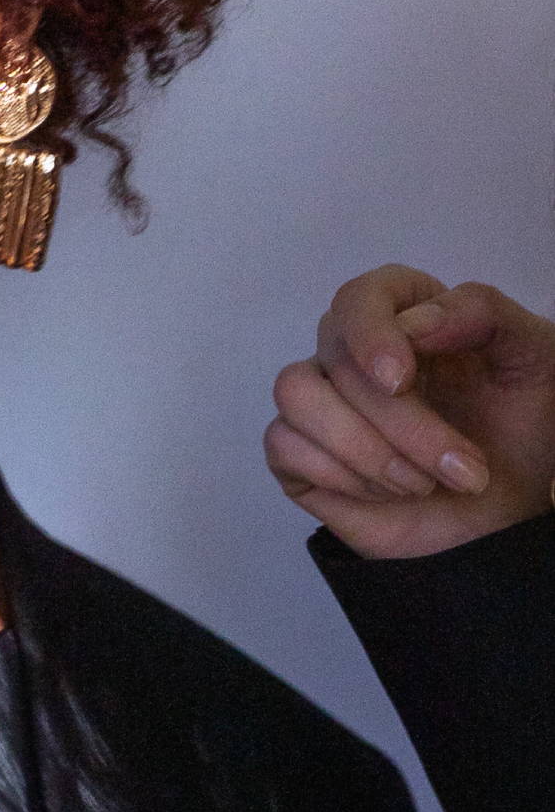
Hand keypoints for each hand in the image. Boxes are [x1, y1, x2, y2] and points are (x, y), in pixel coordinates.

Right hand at [265, 264, 554, 558]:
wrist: (503, 514)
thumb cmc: (517, 431)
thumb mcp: (533, 359)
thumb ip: (484, 315)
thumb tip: (414, 322)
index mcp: (401, 314)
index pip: (359, 296)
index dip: (370, 332)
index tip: (400, 379)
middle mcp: (349, 349)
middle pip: (337, 358)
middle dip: (403, 424)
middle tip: (464, 471)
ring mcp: (318, 398)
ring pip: (296, 393)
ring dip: (365, 449)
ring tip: (421, 485)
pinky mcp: (296, 449)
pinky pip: (282, 443)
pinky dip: (340, 475)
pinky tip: (383, 493)